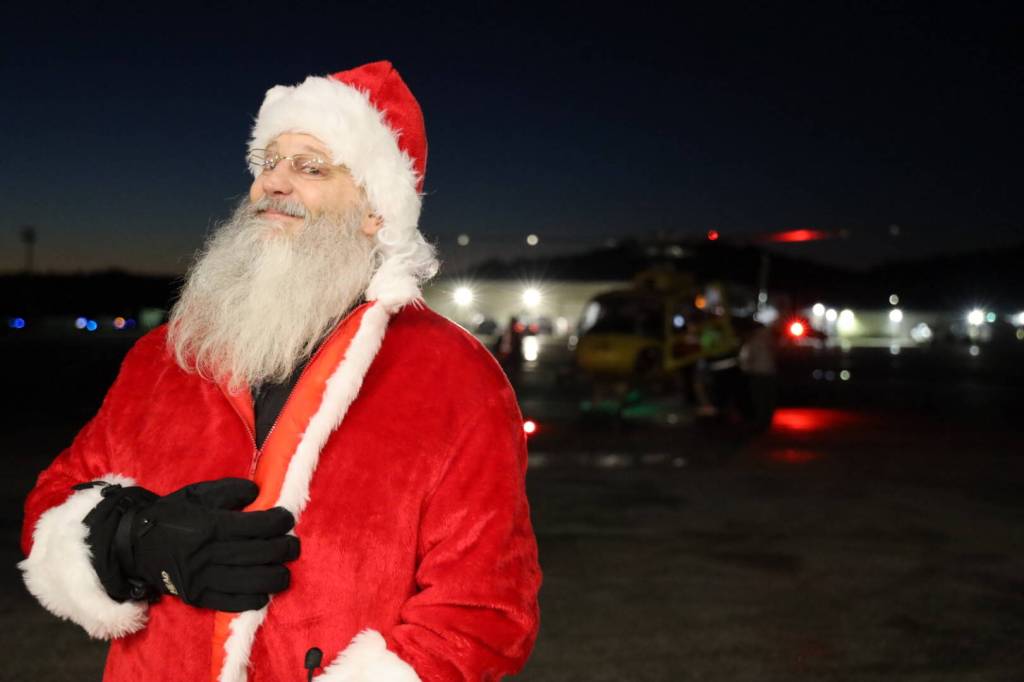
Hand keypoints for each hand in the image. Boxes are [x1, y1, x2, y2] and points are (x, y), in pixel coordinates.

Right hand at [84, 478, 298, 611]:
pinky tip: (264, 592)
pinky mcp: (197, 597)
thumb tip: (257, 493)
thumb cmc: (172, 515)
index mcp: (208, 526)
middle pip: (258, 554)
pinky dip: (254, 599)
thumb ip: (229, 490)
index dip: (278, 521)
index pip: (255, 525)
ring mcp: (202, 578)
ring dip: (275, 577)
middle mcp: (207, 554)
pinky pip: (232, 603)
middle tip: (293, 545)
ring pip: (250, 582)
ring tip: (284, 571)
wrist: (135, 544)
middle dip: (284, 549)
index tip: (287, 518)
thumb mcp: (198, 493)